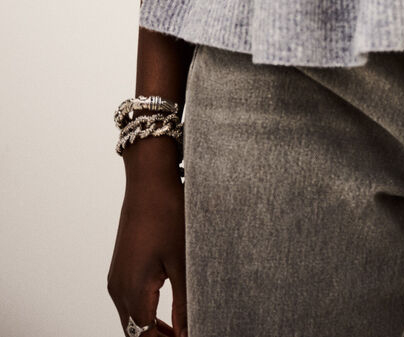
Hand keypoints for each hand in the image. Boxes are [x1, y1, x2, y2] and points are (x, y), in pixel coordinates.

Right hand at [107, 162, 187, 335]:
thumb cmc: (167, 212)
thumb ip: (185, 303)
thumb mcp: (183, 260)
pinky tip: (165, 316)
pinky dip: (145, 316)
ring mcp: (116, 279)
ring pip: (131, 321)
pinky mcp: (119, 269)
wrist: (148, 179)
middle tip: (188, 336)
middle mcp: (118, 290)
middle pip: (135, 335)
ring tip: (180, 333)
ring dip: (151, 332)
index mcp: (133, 291)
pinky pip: (129, 303)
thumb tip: (189, 332)